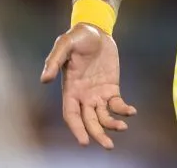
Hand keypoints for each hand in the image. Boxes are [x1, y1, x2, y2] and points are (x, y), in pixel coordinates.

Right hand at [40, 23, 136, 148]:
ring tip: (123, 127)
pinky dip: (123, 109)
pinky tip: (131, 111)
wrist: (95, 30)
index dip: (77, 129)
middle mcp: (83, 95)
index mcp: (70, 89)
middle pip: (89, 121)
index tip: (84, 141)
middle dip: (97, 134)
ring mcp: (97, 93)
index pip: (71, 115)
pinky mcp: (111, 87)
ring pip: (104, 116)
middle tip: (109, 146)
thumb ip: (54, 61)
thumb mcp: (64, 44)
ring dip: (112, 124)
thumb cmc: (77, 37)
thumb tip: (44, 79)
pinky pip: (117, 103)